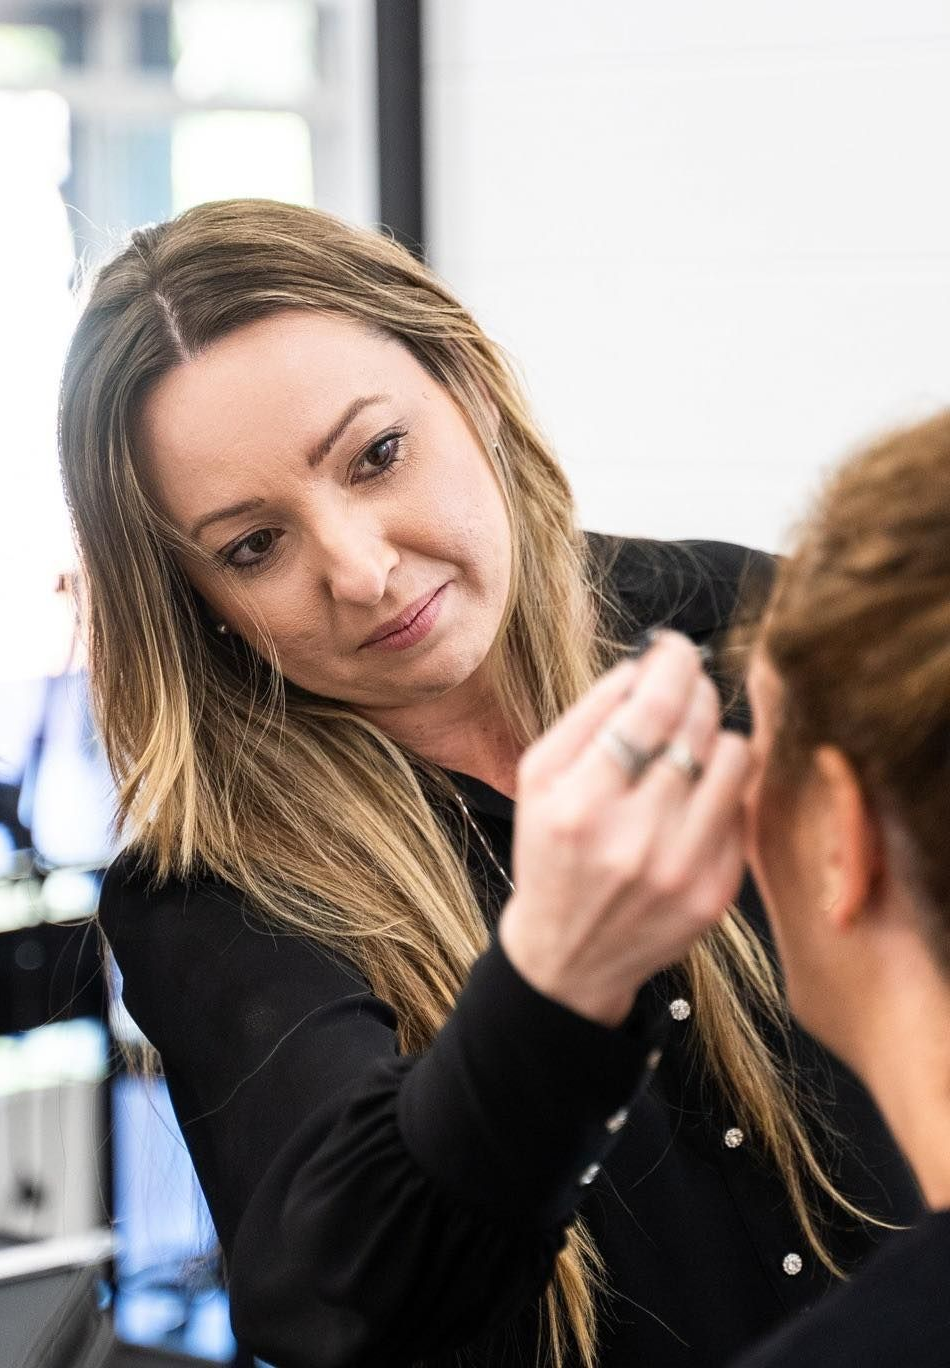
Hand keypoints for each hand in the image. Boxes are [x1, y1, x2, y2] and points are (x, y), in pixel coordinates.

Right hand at [498, 632, 750, 1025]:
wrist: (568, 956)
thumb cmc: (551, 854)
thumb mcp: (537, 780)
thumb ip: (587, 716)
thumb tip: (643, 667)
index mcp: (581, 804)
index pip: (653, 706)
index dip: (674, 662)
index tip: (676, 648)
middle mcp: (636, 839)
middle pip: (698, 724)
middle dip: (695, 689)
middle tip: (683, 688)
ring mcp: (682, 869)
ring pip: (734, 758)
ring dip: (715, 736)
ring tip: (688, 745)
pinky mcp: (716, 893)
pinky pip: (741, 808)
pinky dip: (721, 789)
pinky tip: (692, 798)